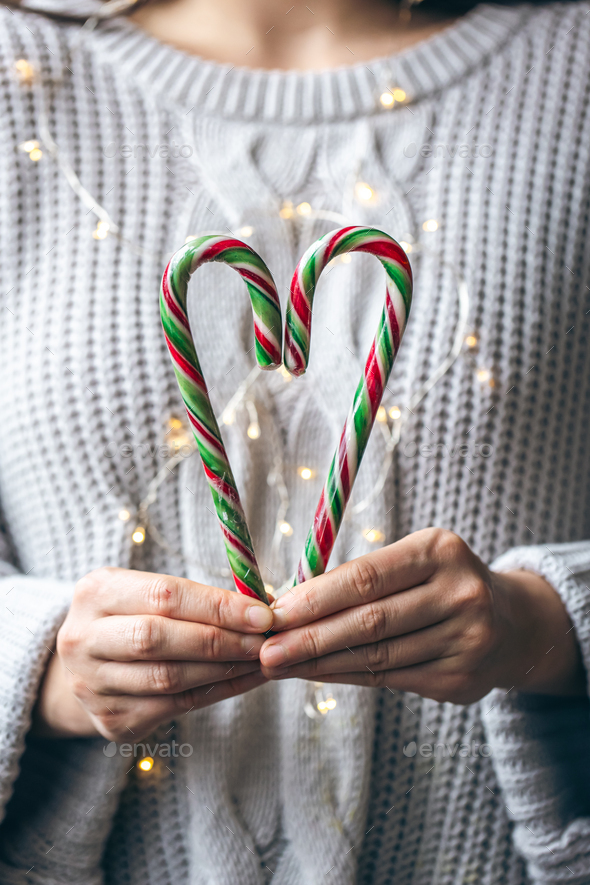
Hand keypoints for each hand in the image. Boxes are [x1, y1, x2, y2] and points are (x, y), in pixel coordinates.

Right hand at [34, 568, 272, 739]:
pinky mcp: (110, 720)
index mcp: (96, 592)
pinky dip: (217, 692)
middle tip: (264, 640)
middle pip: (159, 638)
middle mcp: (83, 638)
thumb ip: (197, 597)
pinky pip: (175, 706)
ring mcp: (92, 684)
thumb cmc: (133, 617)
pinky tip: (245, 679)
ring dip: (224, 668)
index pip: (164, 595)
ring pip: (168, 678)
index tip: (261, 613)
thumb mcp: (149, 593)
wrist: (88, 665)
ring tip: (260, 658)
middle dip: (221, 639)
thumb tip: (262, 604)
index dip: (217, 605)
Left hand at [260, 528, 585, 702]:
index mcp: (440, 550)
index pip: (367, 577)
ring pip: (377, 656)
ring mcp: (467, 640)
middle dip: (309, 638)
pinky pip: (390, 679)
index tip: (274, 612)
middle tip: (265, 650)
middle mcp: (460, 594)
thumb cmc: (440, 583)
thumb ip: (363, 578)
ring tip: (280, 665)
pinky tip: (316, 675)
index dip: (316, 597)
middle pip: (370, 621)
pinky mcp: (462, 680)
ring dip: (320, 664)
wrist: (513, 624)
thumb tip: (288, 603)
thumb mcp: (414, 560)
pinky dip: (347, 677)